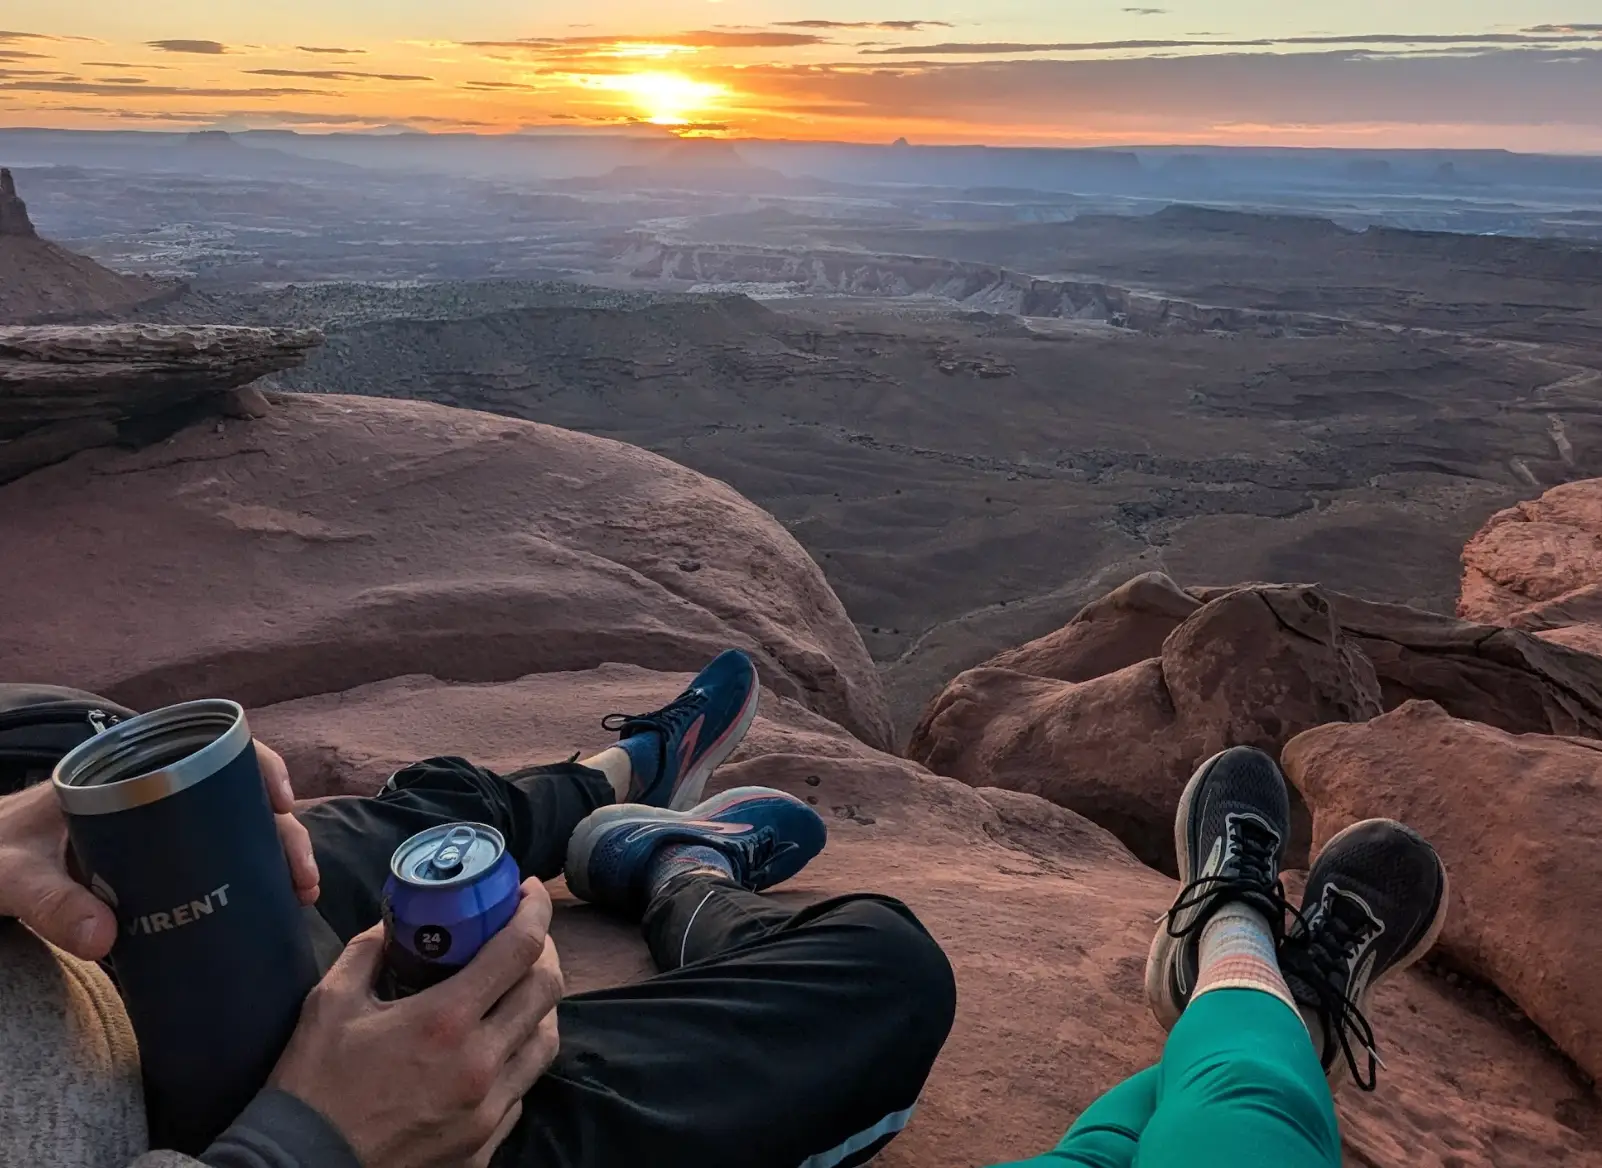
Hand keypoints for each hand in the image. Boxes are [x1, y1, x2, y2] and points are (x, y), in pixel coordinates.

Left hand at [0, 740, 319, 959]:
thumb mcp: (13, 874)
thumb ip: (50, 903)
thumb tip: (106, 941)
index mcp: (129, 772)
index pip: (211, 749)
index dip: (258, 767)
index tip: (281, 802)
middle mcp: (156, 797)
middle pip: (239, 798)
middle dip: (283, 831)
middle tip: (302, 876)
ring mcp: (161, 832)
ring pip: (237, 831)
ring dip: (276, 857)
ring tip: (301, 895)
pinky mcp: (157, 868)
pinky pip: (216, 861)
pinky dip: (250, 878)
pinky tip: (273, 904)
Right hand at [270, 879, 563, 1167]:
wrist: (299, 1167)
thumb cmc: (314, 1085)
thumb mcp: (330, 1002)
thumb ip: (369, 950)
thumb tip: (395, 922)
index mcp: (446, 1021)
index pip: (519, 949)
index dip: (535, 911)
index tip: (530, 893)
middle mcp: (480, 1064)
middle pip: (547, 992)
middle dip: (544, 953)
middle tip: (525, 938)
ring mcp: (488, 1110)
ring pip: (544, 1043)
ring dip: (539, 1008)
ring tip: (517, 991)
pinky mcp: (485, 1146)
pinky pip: (521, 1090)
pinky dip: (516, 1060)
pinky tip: (492, 1049)